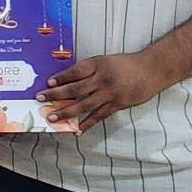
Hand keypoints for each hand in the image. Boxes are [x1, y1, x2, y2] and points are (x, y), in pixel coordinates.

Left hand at [38, 51, 164, 130]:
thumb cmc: (125, 65)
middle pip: (75, 89)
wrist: (151, 70)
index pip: (76, 71)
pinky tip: (76, 130)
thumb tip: (66, 81)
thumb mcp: (105, 61)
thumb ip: (88, 70)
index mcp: (98, 65)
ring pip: (84, 105)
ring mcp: (109, 94)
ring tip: (52, 117)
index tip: (48, 81)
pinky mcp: (116, 105)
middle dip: (56, 94)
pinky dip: (87, 124)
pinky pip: (98, 116)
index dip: (61, 77)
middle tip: (40, 98)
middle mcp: (102, 79)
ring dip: (66, 112)